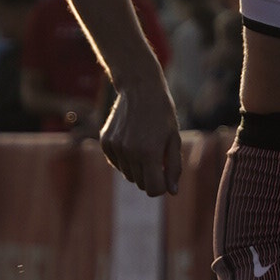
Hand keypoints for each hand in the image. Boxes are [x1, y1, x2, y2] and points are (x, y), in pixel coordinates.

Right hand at [100, 77, 182, 196]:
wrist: (140, 88)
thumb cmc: (162, 114)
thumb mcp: (173, 138)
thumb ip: (174, 167)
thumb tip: (172, 191)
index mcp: (149, 153)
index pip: (153, 189)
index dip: (161, 186)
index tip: (165, 175)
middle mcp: (129, 152)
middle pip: (140, 183)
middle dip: (151, 176)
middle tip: (157, 156)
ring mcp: (115, 147)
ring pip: (128, 175)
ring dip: (138, 167)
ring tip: (144, 145)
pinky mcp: (105, 142)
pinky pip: (117, 164)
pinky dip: (125, 159)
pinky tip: (132, 141)